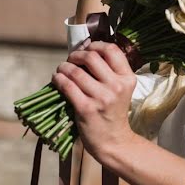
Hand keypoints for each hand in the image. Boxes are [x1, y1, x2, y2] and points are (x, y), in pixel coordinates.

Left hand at [51, 41, 137, 161]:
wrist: (114, 140)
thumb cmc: (114, 113)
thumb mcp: (121, 90)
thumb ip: (109, 72)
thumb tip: (85, 51)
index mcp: (127, 79)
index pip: (112, 50)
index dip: (96, 44)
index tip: (88, 49)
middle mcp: (116, 86)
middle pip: (91, 57)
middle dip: (76, 55)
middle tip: (71, 60)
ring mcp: (102, 98)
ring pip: (75, 71)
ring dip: (63, 67)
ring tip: (62, 70)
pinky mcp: (86, 108)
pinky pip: (67, 86)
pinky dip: (58, 79)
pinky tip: (57, 80)